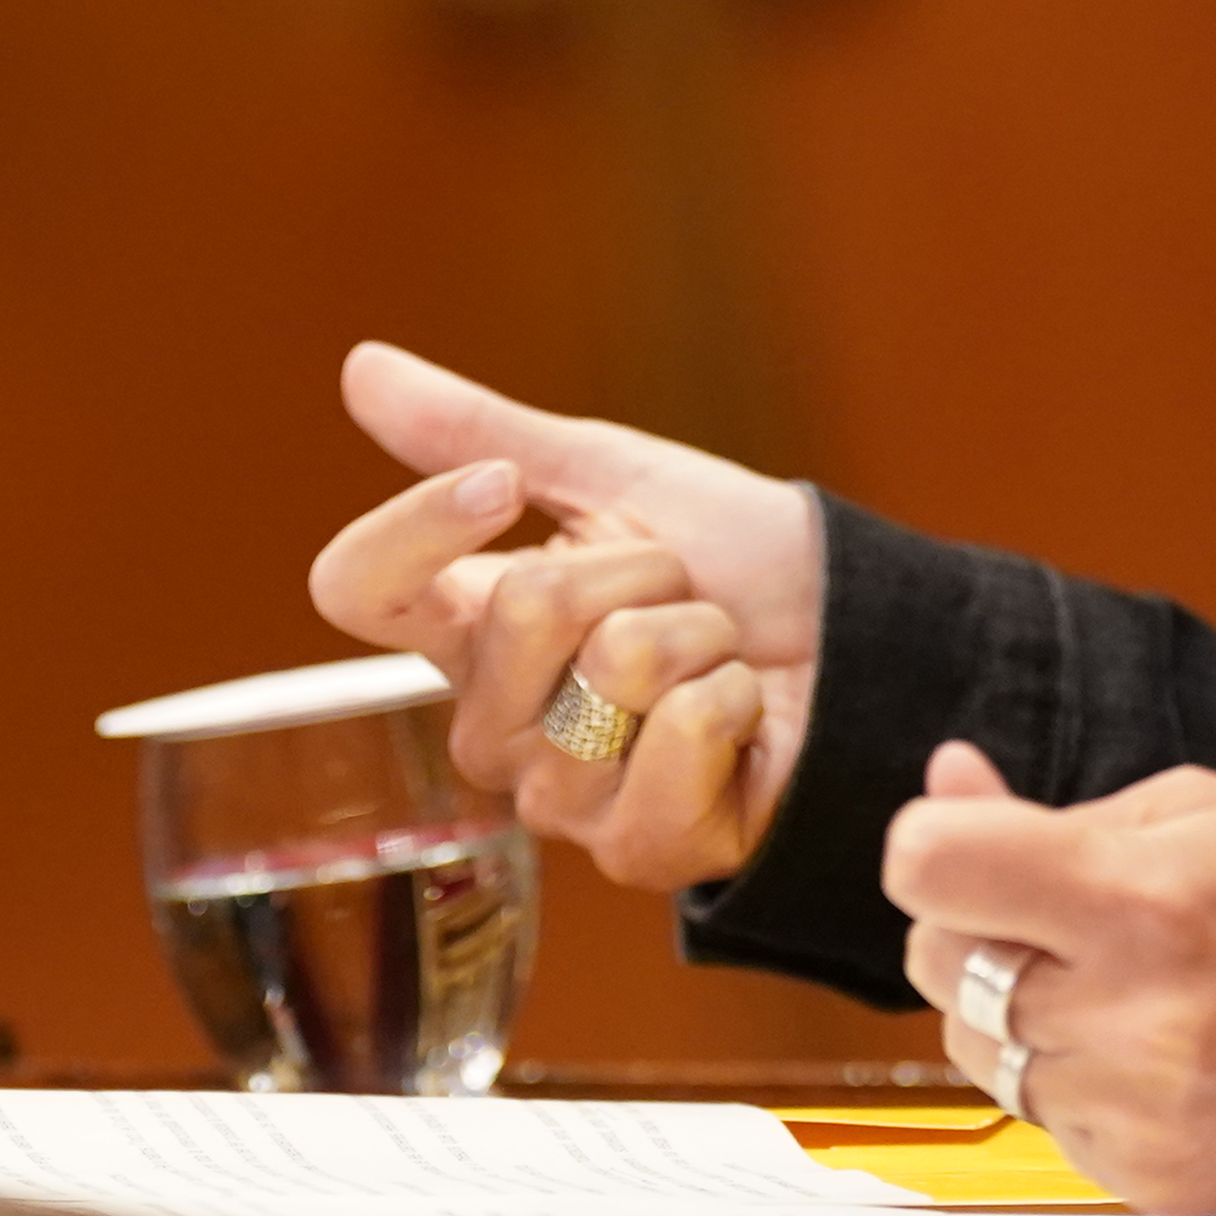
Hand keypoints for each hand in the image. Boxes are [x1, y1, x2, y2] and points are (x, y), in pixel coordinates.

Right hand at [307, 342, 821, 891]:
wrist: (857, 635)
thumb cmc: (736, 561)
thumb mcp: (612, 476)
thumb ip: (482, 434)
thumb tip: (359, 365)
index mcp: (466, 628)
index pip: (358, 586)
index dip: (418, 524)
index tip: (503, 485)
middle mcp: (492, 724)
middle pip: (523, 606)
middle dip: (641, 568)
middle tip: (684, 593)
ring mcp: (557, 795)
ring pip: (615, 665)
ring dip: (700, 634)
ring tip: (717, 658)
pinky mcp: (635, 850)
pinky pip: (679, 734)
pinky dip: (736, 699)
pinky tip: (742, 724)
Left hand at [887, 745, 1215, 1215]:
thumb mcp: (1203, 814)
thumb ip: (1056, 811)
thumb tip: (945, 780)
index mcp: (1141, 902)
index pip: (933, 869)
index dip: (933, 846)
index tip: (965, 848)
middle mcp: (1126, 1018)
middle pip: (936, 961)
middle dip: (976, 928)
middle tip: (1067, 916)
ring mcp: (1135, 1114)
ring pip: (976, 1047)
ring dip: (1020, 1010)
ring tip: (1127, 985)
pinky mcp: (1148, 1183)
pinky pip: (1043, 1119)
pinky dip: (1076, 1082)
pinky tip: (1158, 1054)